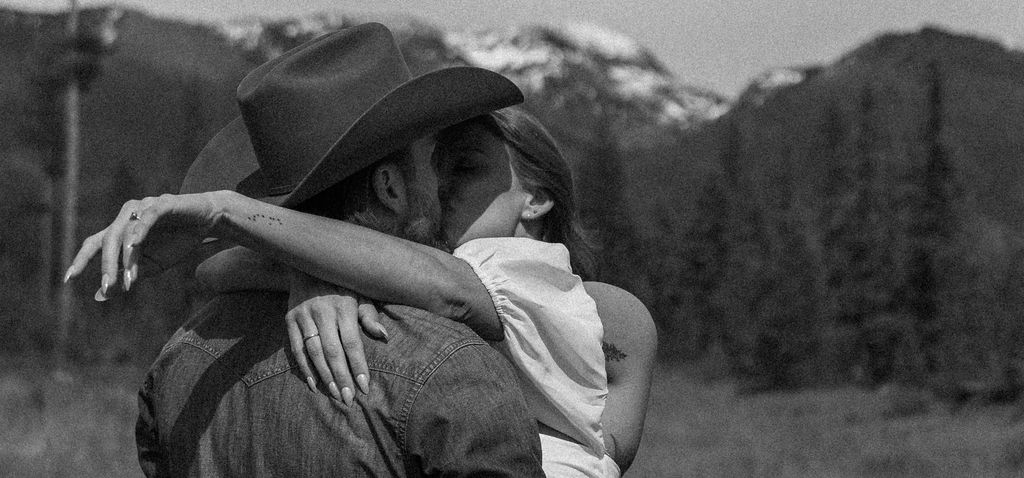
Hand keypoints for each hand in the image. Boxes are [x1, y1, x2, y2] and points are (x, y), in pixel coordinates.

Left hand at [64, 192, 224, 298]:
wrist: (208, 221)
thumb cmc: (178, 241)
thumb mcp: (152, 266)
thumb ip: (127, 277)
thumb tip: (100, 296)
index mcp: (121, 231)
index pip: (94, 244)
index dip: (80, 260)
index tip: (68, 280)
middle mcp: (126, 216)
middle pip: (107, 240)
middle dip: (106, 266)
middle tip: (108, 287)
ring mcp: (143, 208)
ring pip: (125, 232)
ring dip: (126, 258)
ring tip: (130, 279)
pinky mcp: (162, 204)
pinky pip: (146, 217)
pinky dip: (139, 231)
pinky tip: (134, 245)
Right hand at [286, 270, 387, 404]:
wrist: (308, 263)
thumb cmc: (342, 283)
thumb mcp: (360, 292)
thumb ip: (369, 315)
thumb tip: (384, 336)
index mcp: (344, 305)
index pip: (352, 342)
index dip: (358, 366)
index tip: (364, 387)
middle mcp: (323, 311)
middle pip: (333, 351)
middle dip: (341, 377)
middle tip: (348, 399)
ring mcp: (304, 315)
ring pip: (314, 352)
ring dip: (324, 376)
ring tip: (334, 394)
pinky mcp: (290, 319)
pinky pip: (296, 348)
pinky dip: (303, 367)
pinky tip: (313, 383)